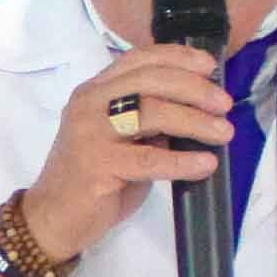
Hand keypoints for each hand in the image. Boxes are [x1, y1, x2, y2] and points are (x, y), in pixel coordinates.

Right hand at [18, 45, 233, 267]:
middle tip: (224, 104)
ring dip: (194, 120)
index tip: (210, 66)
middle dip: (194, 89)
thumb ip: (149, 122)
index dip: (177, 57)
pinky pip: (148, 159)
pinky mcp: (96, 165)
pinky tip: (205, 164)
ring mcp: (90, 133)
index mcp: (94, 91)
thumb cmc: (93, 180)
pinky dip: (181, 161)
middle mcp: (89, 103)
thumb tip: (196, 111)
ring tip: (223, 133)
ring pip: (151, 113)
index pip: (138, 59)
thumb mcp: (122, 140)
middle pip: (149, 81)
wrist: (52, 218)